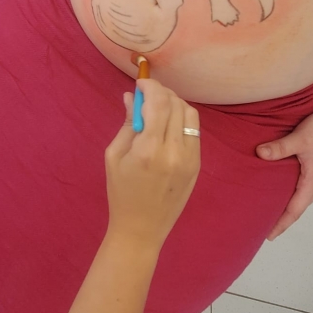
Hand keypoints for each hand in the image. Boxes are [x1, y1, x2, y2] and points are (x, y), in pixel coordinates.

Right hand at [105, 80, 200, 251]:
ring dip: (175, 104)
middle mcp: (174, 151)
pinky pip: (194, 131)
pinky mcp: (197, 165)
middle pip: (176, 104)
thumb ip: (126, 123)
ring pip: (190, 114)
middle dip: (162, 92)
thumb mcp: (114, 156)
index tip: (141, 83)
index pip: (158, 103)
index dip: (151, 86)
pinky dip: (182, 120)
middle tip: (147, 94)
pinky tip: (168, 125)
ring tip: (159, 108)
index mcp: (149, 149)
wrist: (141, 229)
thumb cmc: (120, 192)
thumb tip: (131, 97)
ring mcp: (190, 158)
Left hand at [256, 110, 312, 239]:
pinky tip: (285, 187)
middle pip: (299, 206)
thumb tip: (259, 154)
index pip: (295, 210)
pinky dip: (296, 192)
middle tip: (265, 224)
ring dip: (290, 204)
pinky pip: (308, 186)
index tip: (269, 236)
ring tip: (272, 207)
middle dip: (283, 217)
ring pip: (304, 196)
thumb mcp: (299, 138)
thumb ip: (279, 148)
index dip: (281, 223)